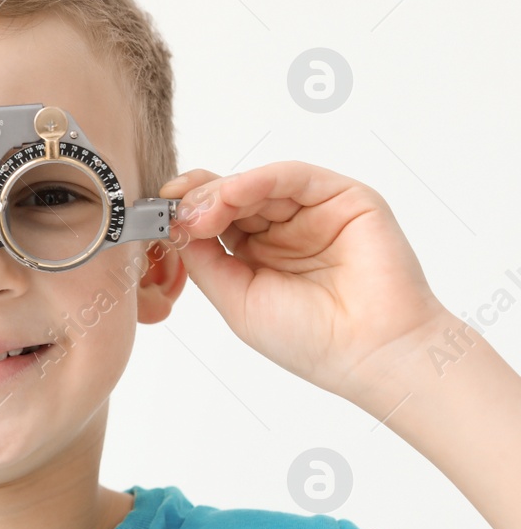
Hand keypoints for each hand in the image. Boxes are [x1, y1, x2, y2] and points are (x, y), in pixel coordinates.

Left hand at [159, 161, 449, 406]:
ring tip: (202, 212)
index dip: (185, 213)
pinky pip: (293, 177)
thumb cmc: (310, 338)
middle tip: (177, 214)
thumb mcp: (236, 298)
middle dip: (197, 200)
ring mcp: (313, 211)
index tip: (158, 216)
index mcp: (256, 254)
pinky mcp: (344, 197)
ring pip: (257, 183)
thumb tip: (173, 226)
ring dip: (222, 191)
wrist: (371, 352)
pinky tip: (232, 194)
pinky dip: (258, 180)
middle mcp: (283, 229)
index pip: (213, 219)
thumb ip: (204, 260)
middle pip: (230, 196)